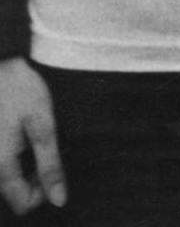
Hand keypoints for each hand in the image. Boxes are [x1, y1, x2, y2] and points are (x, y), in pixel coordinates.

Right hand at [0, 58, 62, 215]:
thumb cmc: (21, 91)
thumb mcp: (43, 126)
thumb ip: (50, 165)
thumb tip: (59, 200)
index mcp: (1, 165)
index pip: (24, 203)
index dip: (45, 190)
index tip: (55, 164)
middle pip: (12, 191)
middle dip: (33, 178)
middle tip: (46, 147)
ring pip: (4, 177)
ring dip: (22, 166)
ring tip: (31, 137)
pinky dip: (11, 155)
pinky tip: (18, 133)